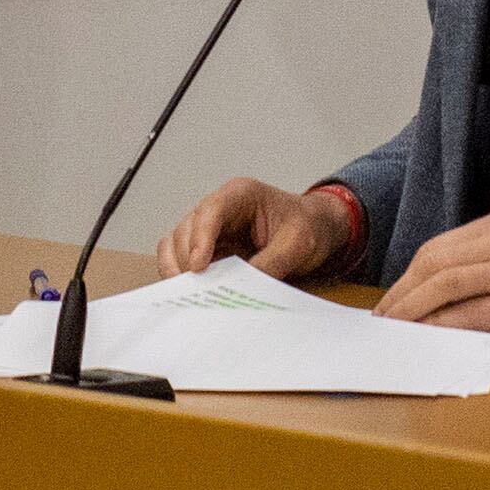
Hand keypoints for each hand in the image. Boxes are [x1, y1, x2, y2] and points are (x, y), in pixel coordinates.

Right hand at [158, 177, 351, 281]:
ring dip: (178, 269)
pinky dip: (180, 275)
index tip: (199, 268)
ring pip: (174, 244)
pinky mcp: (206, 247)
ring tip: (192, 294)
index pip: (210, 211)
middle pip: (185, 230)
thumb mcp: (298, 244)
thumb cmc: (306, 226)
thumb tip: (241, 289)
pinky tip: (193, 293)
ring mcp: (208, 227)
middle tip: (197, 291)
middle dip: (187, 260)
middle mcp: (218, 207)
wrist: (314, 229)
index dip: (200, 239)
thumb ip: (270, 263)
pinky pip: (179, 258)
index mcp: (241, 194)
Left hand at [374, 214, 489, 333]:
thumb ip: (482, 257)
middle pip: (434, 264)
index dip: (406, 277)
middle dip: (401, 295)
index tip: (390, 300)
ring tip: (397, 330)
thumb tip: (434, 288)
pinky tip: (430, 337)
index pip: (436, 249)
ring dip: (414, 310)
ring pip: (447, 286)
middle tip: (384, 320)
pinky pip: (475, 314)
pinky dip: (445, 326)